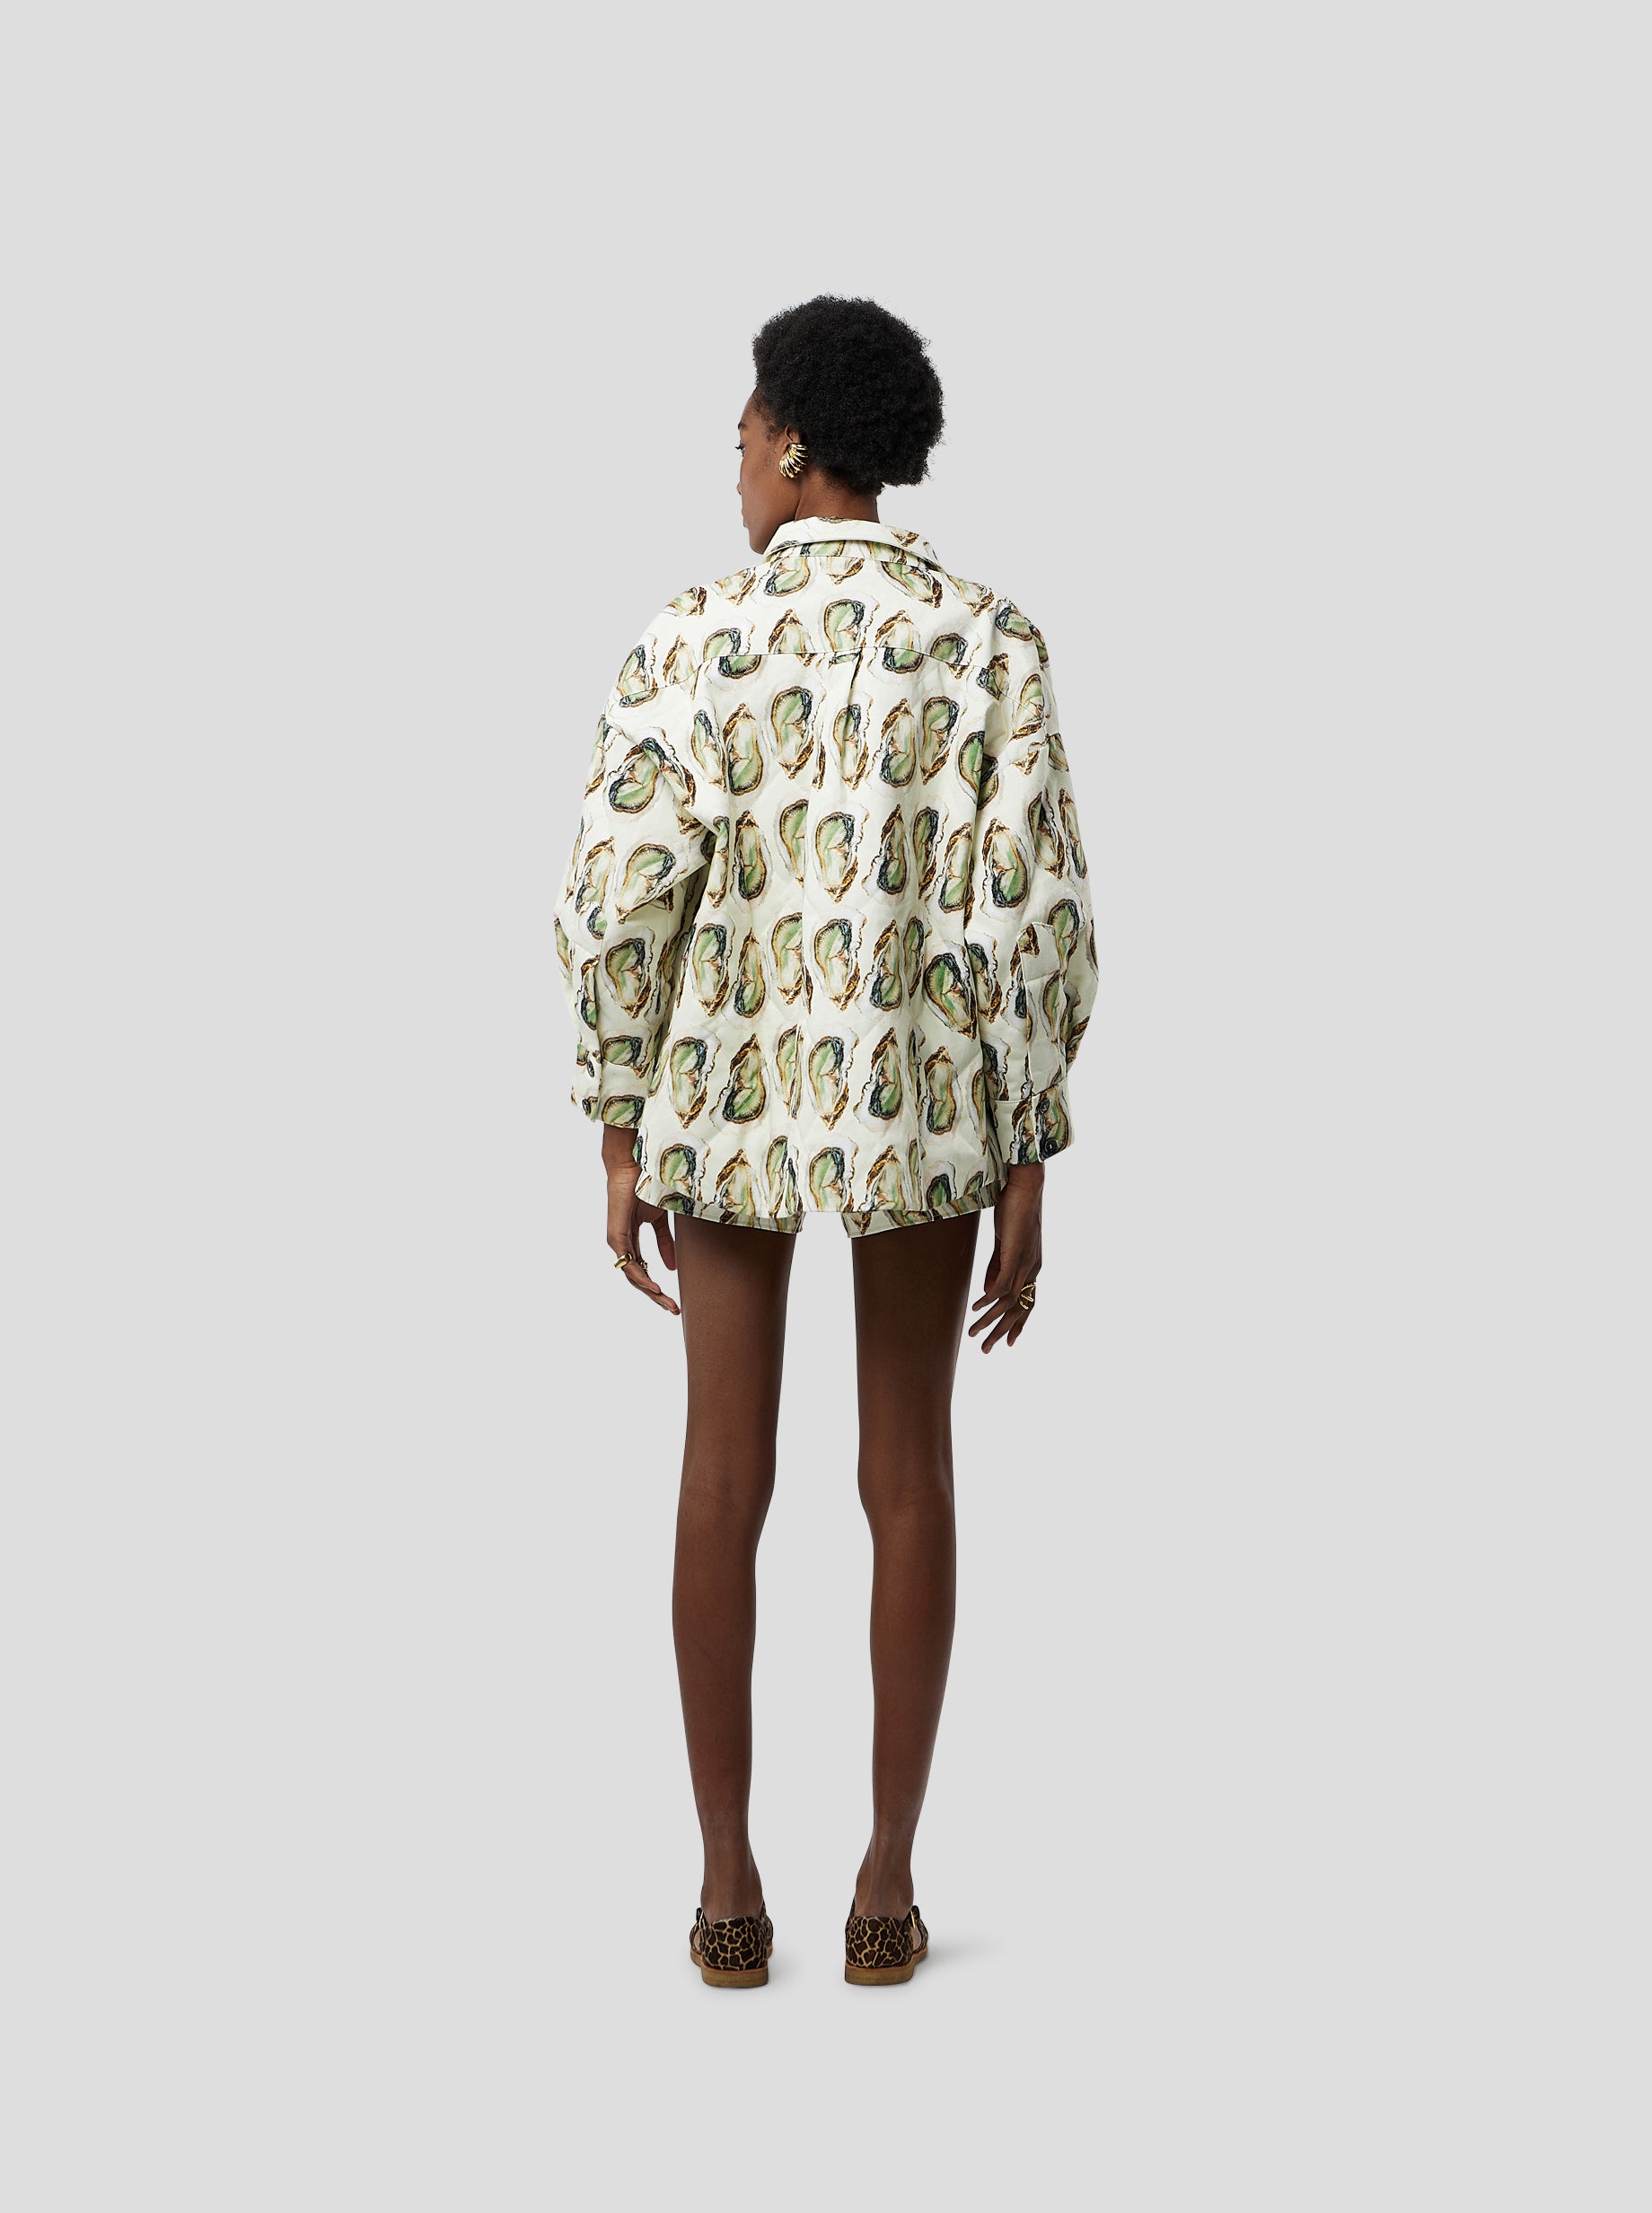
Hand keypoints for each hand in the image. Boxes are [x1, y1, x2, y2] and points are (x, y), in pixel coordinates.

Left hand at [601, 1124, 681, 1315]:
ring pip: (633, 1276)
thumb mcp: (661, 1221)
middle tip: (673, 1310)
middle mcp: (622, 1245)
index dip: (658, 1288)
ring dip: (650, 1291)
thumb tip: (671, 1268)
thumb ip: (665, 1243)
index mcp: (632, 1241)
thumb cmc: (646, 1188)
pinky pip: (629, 1263)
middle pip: (639, 1279)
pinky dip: (642, 1276)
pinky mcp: (616, 1237)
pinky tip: (653, 1286)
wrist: (634, 1169)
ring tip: (667, 1302)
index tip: (674, 1302)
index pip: (644, 1271)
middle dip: (656, 1297)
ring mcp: (617, 1242)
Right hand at [968, 1164, 1043, 1352]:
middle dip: (1002, 1332)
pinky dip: (989, 1299)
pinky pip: (1002, 1285)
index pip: (1028, 1303)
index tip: (1007, 1343)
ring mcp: (1026, 1263)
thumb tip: (988, 1292)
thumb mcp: (1004, 1244)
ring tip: (974, 1333)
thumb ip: (997, 1268)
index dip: (1018, 1324)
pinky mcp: (1016, 1255)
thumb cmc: (1015, 1210)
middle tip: (987, 1350)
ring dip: (990, 1320)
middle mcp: (1033, 1269)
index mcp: (1033, 1267)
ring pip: (1008, 1302)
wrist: (1025, 1186)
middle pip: (1019, 1309)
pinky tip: (976, 1307)